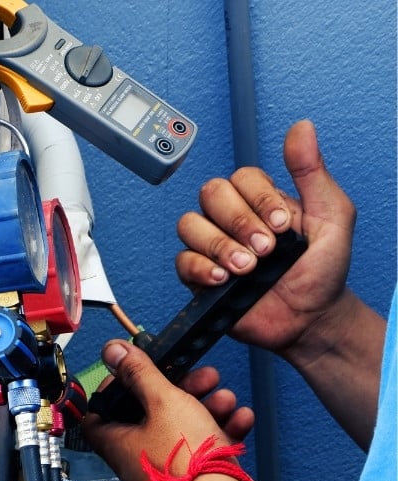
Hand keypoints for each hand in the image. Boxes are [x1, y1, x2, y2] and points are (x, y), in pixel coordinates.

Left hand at [83, 341, 252, 480]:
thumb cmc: (188, 461)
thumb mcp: (163, 401)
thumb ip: (140, 373)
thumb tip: (111, 351)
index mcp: (117, 442)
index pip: (98, 413)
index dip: (113, 389)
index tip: (135, 371)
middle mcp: (137, 458)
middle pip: (150, 414)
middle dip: (179, 389)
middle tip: (201, 377)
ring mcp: (166, 469)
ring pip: (182, 428)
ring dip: (206, 406)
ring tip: (225, 397)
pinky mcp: (193, 477)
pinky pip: (203, 447)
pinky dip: (221, 429)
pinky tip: (240, 418)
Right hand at [174, 120, 354, 361]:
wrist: (310, 318)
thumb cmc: (322, 270)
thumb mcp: (331, 214)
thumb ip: (312, 172)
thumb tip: (301, 128)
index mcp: (261, 200)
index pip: (241, 178)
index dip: (259, 199)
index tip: (284, 226)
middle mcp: (232, 218)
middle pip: (211, 195)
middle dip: (239, 222)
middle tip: (266, 249)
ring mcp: (212, 247)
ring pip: (190, 225)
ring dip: (219, 245)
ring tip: (247, 267)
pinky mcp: (198, 277)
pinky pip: (182, 261)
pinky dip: (201, 268)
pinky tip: (224, 278)